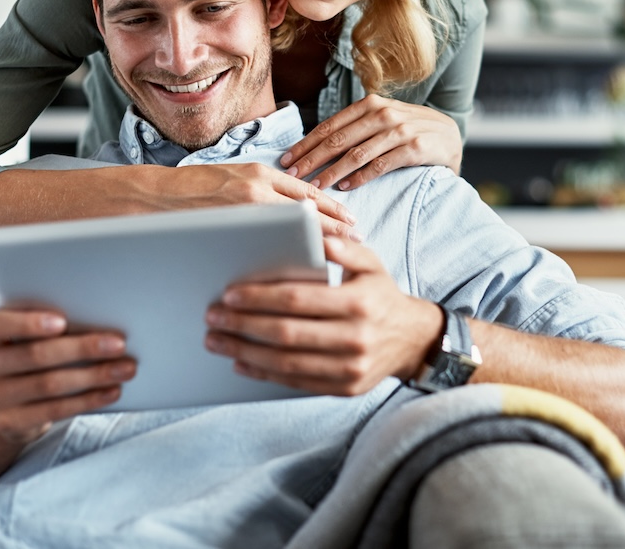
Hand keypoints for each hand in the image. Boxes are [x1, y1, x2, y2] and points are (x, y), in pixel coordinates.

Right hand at [0, 309, 135, 446]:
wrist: (2, 404)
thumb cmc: (23, 355)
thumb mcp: (22, 335)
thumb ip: (46, 324)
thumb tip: (99, 315)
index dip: (29, 324)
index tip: (63, 322)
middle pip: (36, 356)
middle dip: (83, 348)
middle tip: (119, 344)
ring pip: (50, 385)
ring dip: (94, 376)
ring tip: (125, 369)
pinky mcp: (10, 422)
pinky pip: (55, 410)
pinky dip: (88, 400)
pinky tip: (111, 391)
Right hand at [156, 163, 360, 239]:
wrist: (151, 197)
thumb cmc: (190, 190)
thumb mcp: (231, 179)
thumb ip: (259, 192)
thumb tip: (289, 212)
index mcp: (259, 174)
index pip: (306, 192)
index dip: (332, 208)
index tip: (351, 220)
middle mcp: (257, 188)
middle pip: (309, 211)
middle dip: (335, 226)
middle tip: (359, 240)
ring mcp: (245, 211)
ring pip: (294, 229)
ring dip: (319, 242)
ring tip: (340, 255)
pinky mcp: (232, 231)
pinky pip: (268, 246)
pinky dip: (289, 256)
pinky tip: (302, 267)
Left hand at [203, 237, 442, 395]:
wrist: (412, 340)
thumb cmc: (381, 295)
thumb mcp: (372, 264)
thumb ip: (345, 249)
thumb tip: (317, 235)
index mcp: (358, 303)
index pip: (298, 300)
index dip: (260, 297)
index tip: (229, 292)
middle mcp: (355, 338)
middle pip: (286, 333)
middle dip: (243, 324)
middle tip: (212, 316)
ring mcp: (350, 368)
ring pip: (286, 363)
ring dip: (245, 352)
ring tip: (216, 340)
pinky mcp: (344, 388)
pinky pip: (296, 383)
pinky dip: (264, 373)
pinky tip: (240, 362)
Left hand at [279, 97, 461, 191]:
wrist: (451, 135)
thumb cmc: (409, 130)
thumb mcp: (382, 120)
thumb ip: (356, 127)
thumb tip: (317, 145)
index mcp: (370, 104)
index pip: (329, 125)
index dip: (305, 144)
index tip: (286, 159)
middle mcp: (383, 113)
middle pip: (338, 139)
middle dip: (311, 159)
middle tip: (292, 175)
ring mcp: (400, 129)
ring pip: (356, 153)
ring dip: (332, 171)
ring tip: (315, 186)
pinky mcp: (415, 148)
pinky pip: (381, 164)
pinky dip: (361, 177)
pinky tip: (346, 186)